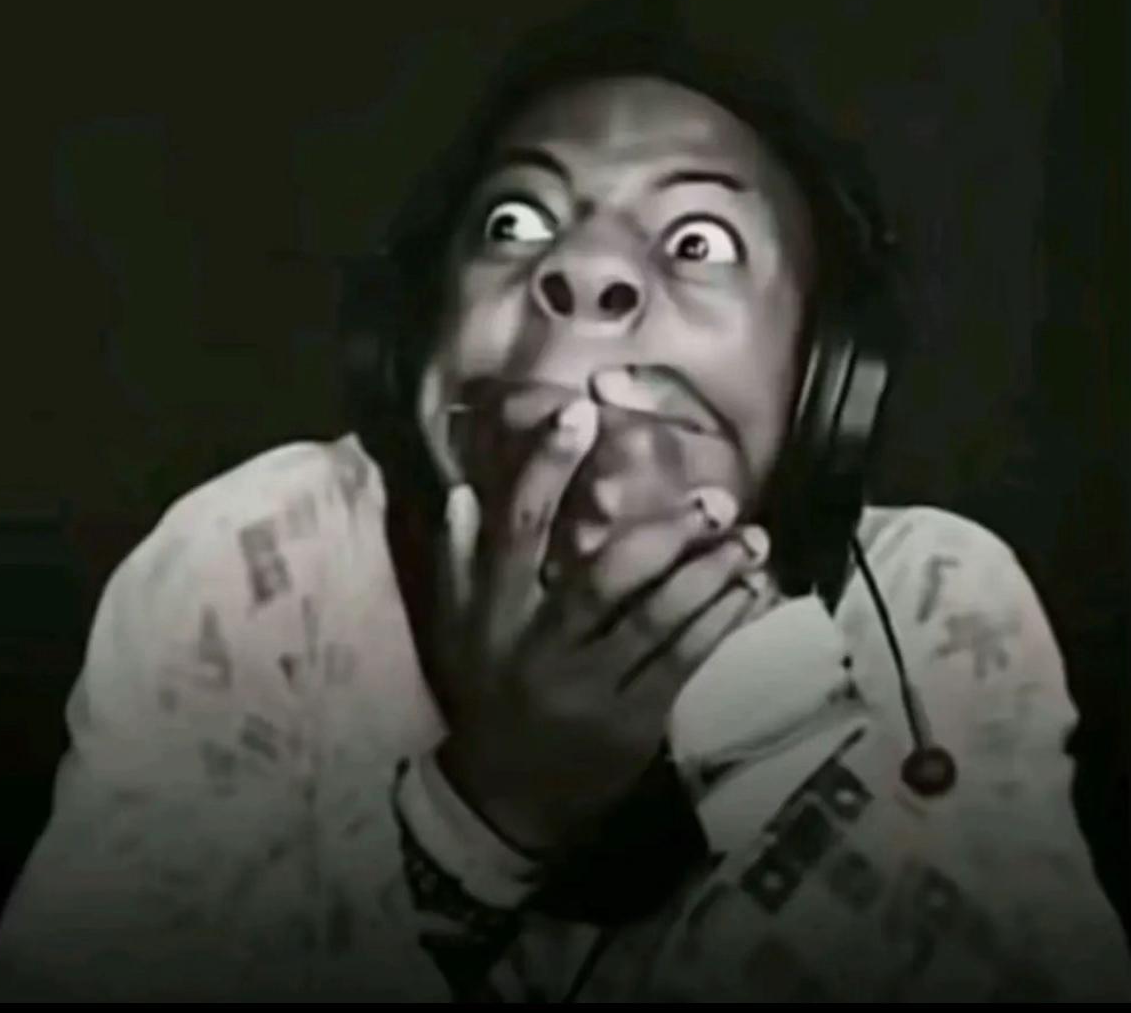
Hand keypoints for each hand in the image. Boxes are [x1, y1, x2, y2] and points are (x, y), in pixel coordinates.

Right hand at [433, 398, 775, 853]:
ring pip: (657, 618)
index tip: (581, 413)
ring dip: (710, 573)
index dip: (546, 470)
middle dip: (664, 529)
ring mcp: (590, 686)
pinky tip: (750, 591)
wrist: (509, 798)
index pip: (517, 531)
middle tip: (714, 495)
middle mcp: (540, 646)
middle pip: (604, 574)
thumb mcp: (458, 633)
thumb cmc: (486, 696)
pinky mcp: (632, 721)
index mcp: (493, 616)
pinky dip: (721, 622)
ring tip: (753, 537)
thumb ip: (459, 564)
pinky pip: (684, 662)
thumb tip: (465, 491)